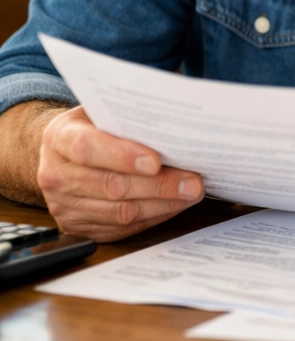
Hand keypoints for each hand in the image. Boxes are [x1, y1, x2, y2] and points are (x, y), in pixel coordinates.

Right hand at [37, 106, 204, 241]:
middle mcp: (56, 174)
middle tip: (192, 183)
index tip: (156, 162)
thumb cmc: (94, 126)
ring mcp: (63, 205)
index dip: (122, 156)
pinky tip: (174, 205)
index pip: (87, 148)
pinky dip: (152, 217)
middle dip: (158, 186)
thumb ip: (129, 117)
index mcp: (59, 138)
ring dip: (161, 205)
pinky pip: (120, 229)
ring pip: (119, 212)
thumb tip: (177, 127)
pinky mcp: (77, 227)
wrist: (64, 152)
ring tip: (191, 194)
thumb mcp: (103, 111)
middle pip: (111, 186)